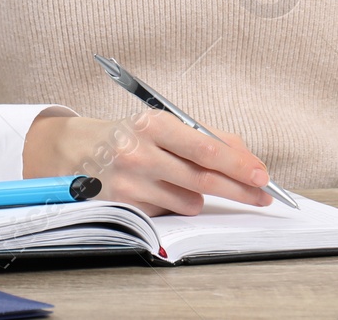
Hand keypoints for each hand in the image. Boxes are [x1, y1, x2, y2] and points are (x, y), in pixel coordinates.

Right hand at [21, 110, 271, 216]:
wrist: (75, 150)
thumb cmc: (128, 136)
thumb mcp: (161, 125)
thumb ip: (203, 138)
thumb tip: (244, 158)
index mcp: (152, 124)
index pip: (206, 149)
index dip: (239, 164)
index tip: (262, 174)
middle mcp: (139, 152)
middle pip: (204, 179)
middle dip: (240, 189)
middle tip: (262, 195)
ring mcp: (130, 183)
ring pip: (190, 201)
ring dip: (197, 195)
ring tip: (178, 179)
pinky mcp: (125, 206)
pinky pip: (170, 212)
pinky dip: (174, 204)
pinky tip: (158, 189)